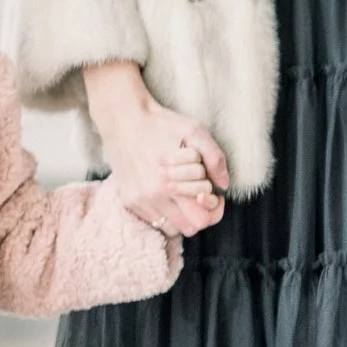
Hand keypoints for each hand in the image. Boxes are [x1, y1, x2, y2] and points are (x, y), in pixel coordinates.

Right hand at [85, 60, 228, 234]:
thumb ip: (214, 158)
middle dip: (200, 214)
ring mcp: (139, 201)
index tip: (214, 196)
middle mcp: (152, 197)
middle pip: (188, 228)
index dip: (214, 210)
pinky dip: (164, 212)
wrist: (123, 118)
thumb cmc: (162, 124)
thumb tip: (223, 185)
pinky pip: (153, 221)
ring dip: (181, 216)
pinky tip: (166, 193)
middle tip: (201, 196)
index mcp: (170, 183)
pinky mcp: (128, 200)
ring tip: (183, 196)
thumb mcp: (194, 131)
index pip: (201, 220)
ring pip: (171, 228)